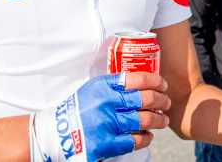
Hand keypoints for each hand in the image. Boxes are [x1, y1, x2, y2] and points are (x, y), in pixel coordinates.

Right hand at [30, 72, 169, 161]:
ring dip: (158, 120)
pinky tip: (148, 136)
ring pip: (144, 120)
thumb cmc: (78, 110)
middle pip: (145, 98)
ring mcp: (106, 124)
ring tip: (163, 120)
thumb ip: (114, 86)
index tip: (163, 84)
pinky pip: (134, 141)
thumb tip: (143, 84)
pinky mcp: (105, 144)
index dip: (155, 81)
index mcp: (103, 86)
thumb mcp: (93, 89)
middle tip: (166, 102)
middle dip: (161, 100)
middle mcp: (106, 103)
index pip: (136, 78)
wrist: (55, 133)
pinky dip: (145, 138)